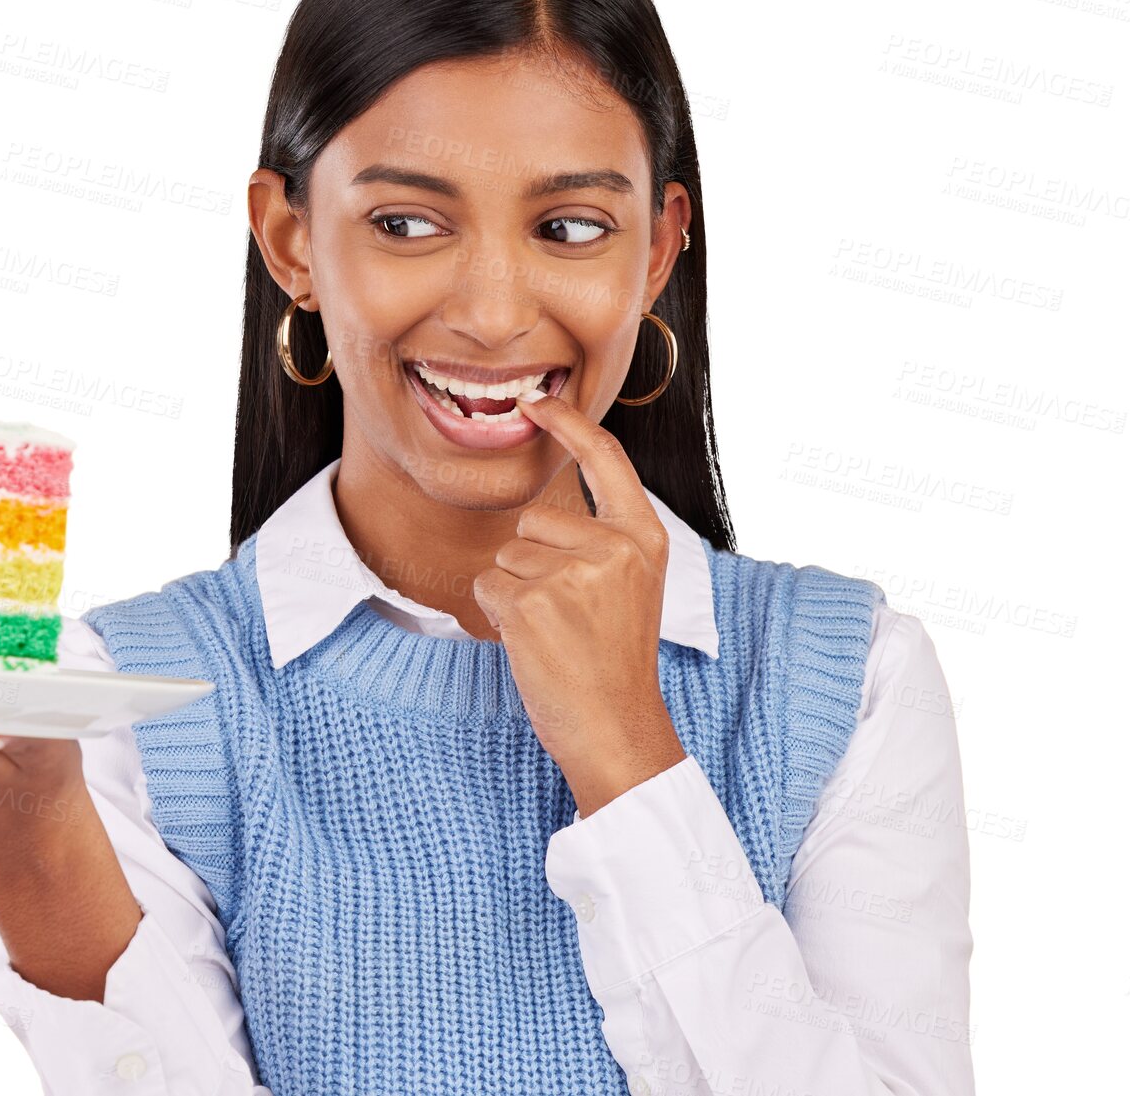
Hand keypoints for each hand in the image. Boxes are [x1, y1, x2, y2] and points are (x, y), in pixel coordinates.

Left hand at [471, 390, 686, 816]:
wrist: (616, 728)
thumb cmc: (615, 661)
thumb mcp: (631, 586)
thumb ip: (601, 541)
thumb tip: (542, 511)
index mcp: (643, 537)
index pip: (605, 459)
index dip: (568, 424)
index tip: (538, 402)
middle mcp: (611, 546)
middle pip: (534, 520)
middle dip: (534, 560)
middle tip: (569, 615)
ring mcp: (570, 574)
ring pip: (507, 555)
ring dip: (516, 591)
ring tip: (555, 632)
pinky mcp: (530, 603)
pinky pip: (487, 585)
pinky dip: (497, 613)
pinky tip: (533, 642)